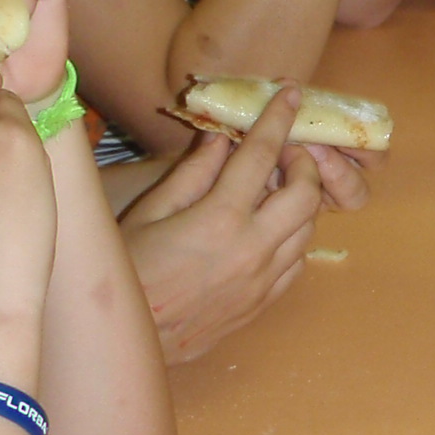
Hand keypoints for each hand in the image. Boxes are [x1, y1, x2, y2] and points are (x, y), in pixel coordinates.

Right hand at [119, 88, 325, 362]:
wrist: (126, 340)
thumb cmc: (127, 270)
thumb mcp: (151, 212)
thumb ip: (192, 172)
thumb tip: (218, 137)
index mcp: (220, 218)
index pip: (262, 154)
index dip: (279, 118)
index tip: (292, 94)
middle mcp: (252, 248)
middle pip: (306, 193)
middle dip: (303, 164)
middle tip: (284, 152)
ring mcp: (263, 280)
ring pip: (308, 228)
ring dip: (301, 200)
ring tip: (278, 188)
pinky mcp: (263, 303)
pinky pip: (297, 262)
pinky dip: (294, 237)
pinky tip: (272, 228)